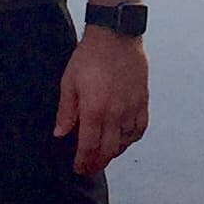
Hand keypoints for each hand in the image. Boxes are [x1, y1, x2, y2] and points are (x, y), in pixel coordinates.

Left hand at [54, 28, 148, 177]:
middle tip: (90, 168)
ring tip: (104, 154)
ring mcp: (132, 108)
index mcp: (95, 110)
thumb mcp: (69, 82)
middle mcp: (116, 113)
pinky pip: (140, 128)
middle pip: (108, 150)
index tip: (79, 168)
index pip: (89, 147)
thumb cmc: (90, 56)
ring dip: (114, 152)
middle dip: (98, 163)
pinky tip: (124, 140)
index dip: (83, 162)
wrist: (116, 35)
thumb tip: (60, 133)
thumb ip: (66, 111)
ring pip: (125, 142)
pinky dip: (132, 139)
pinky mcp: (143, 101)